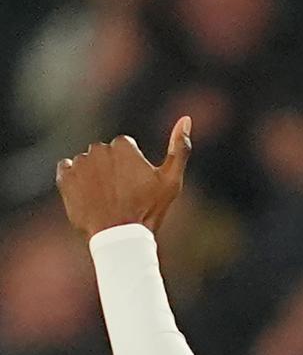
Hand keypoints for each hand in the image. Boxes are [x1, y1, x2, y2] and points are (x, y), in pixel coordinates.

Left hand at [56, 116, 191, 238]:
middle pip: (105, 153)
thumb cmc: (149, 209)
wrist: (119, 236)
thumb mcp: (171, 181)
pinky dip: (75, 179)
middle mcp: (99, 149)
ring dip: (94, 175)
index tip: (136, 186)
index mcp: (123, 146)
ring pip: (87, 163)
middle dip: (112, 169)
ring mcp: (80, 163)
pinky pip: (66, 169)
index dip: (132, 167)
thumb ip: (180, 148)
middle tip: (122, 194)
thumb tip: (186, 118)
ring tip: (105, 198)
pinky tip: (88, 195)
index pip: (125, 147)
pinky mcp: (64, 177)